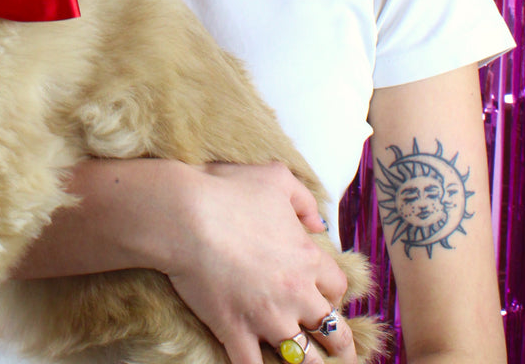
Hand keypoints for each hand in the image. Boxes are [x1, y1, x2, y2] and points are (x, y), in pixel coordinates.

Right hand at [166, 162, 356, 363]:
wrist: (184, 214)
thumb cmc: (227, 191)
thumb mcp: (275, 178)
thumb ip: (303, 199)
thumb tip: (318, 223)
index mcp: (306, 257)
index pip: (337, 287)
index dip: (334, 294)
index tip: (327, 299)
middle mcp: (295, 293)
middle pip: (333, 331)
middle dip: (340, 344)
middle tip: (340, 352)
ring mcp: (267, 317)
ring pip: (303, 359)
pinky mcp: (235, 331)